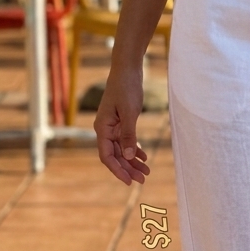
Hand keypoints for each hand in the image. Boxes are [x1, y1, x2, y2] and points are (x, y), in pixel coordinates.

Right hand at [94, 67, 149, 184]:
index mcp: (102, 128)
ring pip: (122, 150)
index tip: (129, 181)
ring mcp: (112, 126)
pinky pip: (126, 140)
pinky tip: (144, 156)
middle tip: (144, 179)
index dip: (118, 170)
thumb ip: (128, 135)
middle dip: (128, 168)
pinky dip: (134, 149)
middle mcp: (105, 129)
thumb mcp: (130, 112)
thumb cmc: (126, 87)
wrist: (127, 69)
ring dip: (133, 161)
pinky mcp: (120, 121)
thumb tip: (129, 156)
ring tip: (147, 171)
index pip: (107, 156)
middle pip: (115, 155)